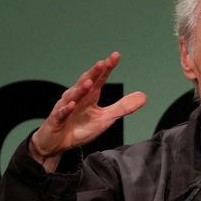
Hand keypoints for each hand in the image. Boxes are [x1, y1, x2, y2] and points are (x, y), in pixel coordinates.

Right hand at [30, 52, 146, 170]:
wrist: (58, 144)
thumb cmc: (80, 128)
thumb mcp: (105, 119)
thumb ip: (122, 107)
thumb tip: (143, 96)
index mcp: (90, 96)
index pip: (100, 79)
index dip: (107, 68)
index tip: (116, 56)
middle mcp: (77, 98)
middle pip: (86, 82)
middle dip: (94, 73)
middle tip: (103, 63)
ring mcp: (65, 108)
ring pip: (73, 96)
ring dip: (81, 89)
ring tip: (90, 82)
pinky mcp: (56, 120)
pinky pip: (61, 113)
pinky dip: (66, 109)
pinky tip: (71, 104)